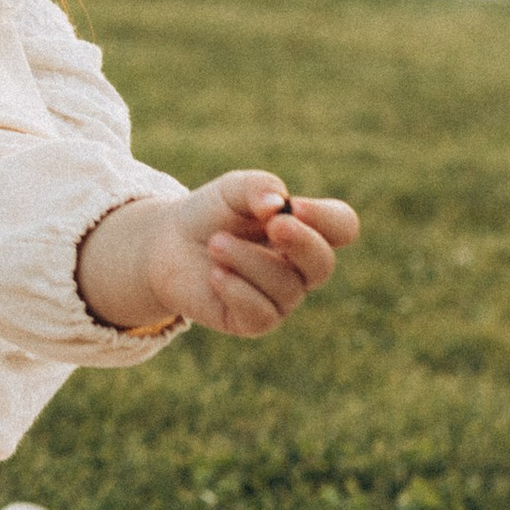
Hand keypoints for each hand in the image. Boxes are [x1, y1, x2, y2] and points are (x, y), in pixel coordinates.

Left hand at [82, 173, 358, 341]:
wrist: (168, 244)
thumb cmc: (211, 214)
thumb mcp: (232, 189)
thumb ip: (258, 188)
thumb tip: (277, 205)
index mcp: (306, 230)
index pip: (342, 227)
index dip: (326, 219)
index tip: (295, 206)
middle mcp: (300, 268)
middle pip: (323, 264)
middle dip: (301, 243)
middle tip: (273, 225)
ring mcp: (280, 298)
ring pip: (286, 288)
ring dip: (248, 260)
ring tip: (215, 244)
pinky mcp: (254, 321)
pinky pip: (262, 315)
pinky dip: (237, 290)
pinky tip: (215, 274)